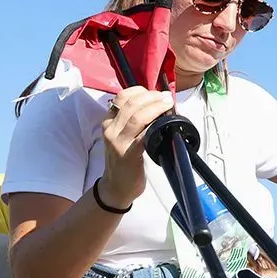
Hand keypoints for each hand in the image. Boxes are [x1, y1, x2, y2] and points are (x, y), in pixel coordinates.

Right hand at [100, 87, 174, 204]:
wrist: (116, 187)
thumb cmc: (124, 161)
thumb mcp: (123, 137)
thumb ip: (134, 122)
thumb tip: (158, 106)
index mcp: (109, 122)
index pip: (121, 97)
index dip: (140, 91)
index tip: (154, 93)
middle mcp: (110, 129)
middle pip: (130, 104)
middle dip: (151, 97)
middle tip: (166, 97)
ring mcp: (117, 141)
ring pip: (136, 116)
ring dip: (155, 107)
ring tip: (167, 104)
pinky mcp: (127, 154)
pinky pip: (142, 135)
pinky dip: (155, 126)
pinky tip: (164, 123)